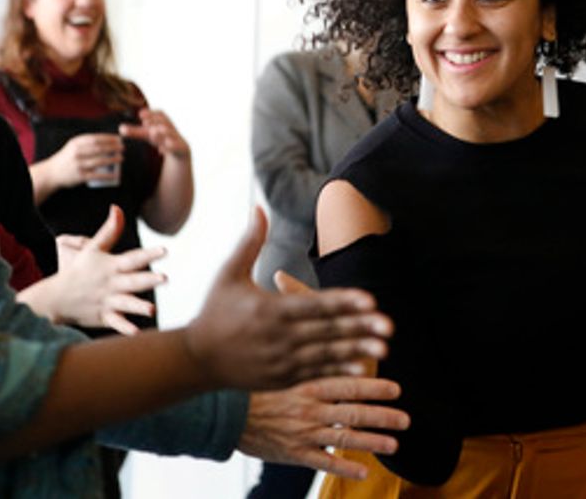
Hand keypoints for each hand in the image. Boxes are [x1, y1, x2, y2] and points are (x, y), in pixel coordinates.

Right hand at [45, 132, 123, 189]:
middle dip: (113, 147)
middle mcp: (76, 153)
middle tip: (122, 148)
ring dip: (112, 159)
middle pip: (99, 148)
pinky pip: (97, 175)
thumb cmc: (67, 157)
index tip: (119, 139)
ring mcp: (78, 165)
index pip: (95, 138)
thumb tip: (109, 140)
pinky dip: (107, 175)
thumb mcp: (73, 145)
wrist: (52, 172)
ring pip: (99, 161)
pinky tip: (115, 174)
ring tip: (121, 158)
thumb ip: (87, 142)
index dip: (109, 138)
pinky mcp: (80, 176)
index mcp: (76, 143)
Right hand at [52, 206, 166, 333]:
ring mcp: (107, 301)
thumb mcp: (92, 248)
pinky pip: (115, 322)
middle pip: (132, 281)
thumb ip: (109, 230)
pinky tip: (136, 332)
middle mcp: (111, 284)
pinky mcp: (104, 316)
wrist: (56, 296)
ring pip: (125, 303)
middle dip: (147, 280)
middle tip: (164, 278)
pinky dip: (124, 327)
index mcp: (111, 266)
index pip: (133, 258)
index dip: (149, 254)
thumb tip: (117, 208)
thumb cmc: (78, 270)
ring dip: (138, 306)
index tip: (165, 251)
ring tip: (151, 309)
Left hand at [121, 108, 189, 160]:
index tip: (140, 115)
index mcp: (164, 123)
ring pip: (172, 134)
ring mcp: (178, 139)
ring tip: (153, 133)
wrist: (180, 151)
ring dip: (163, 133)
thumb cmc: (161, 139)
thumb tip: (120, 129)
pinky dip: (170, 148)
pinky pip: (178, 147)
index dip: (151, 114)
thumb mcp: (148, 135)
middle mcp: (172, 129)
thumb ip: (135, 132)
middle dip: (156, 122)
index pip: (160, 114)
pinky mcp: (183, 149)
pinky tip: (161, 151)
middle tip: (145, 123)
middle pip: (166, 122)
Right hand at [184, 208, 390, 390]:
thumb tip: (259, 206)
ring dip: (356, 351)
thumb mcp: (229, 273)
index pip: (314, 306)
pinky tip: (362, 365)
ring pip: (325, 355)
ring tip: (384, 349)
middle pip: (326, 332)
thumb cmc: (214, 310)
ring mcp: (281, 361)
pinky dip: (338, 369)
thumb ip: (250, 241)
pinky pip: (316, 373)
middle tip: (389, 325)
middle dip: (359, 328)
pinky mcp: (282, 378)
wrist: (196, 359)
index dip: (343, 303)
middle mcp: (278, 337)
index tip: (370, 300)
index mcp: (268, 310)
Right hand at [239, 377, 410, 479]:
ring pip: (344, 438)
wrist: (226, 414)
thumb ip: (311, 365)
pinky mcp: (294, 453)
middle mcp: (310, 409)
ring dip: (372, 441)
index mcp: (308, 385)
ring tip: (394, 444)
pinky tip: (364, 470)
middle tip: (405, 418)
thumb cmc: (257, 389)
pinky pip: (324, 462)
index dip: (374, 387)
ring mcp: (303, 433)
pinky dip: (345, 467)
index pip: (348, 384)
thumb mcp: (285, 371)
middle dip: (382, 415)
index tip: (396, 388)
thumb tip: (335, 351)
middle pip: (353, 412)